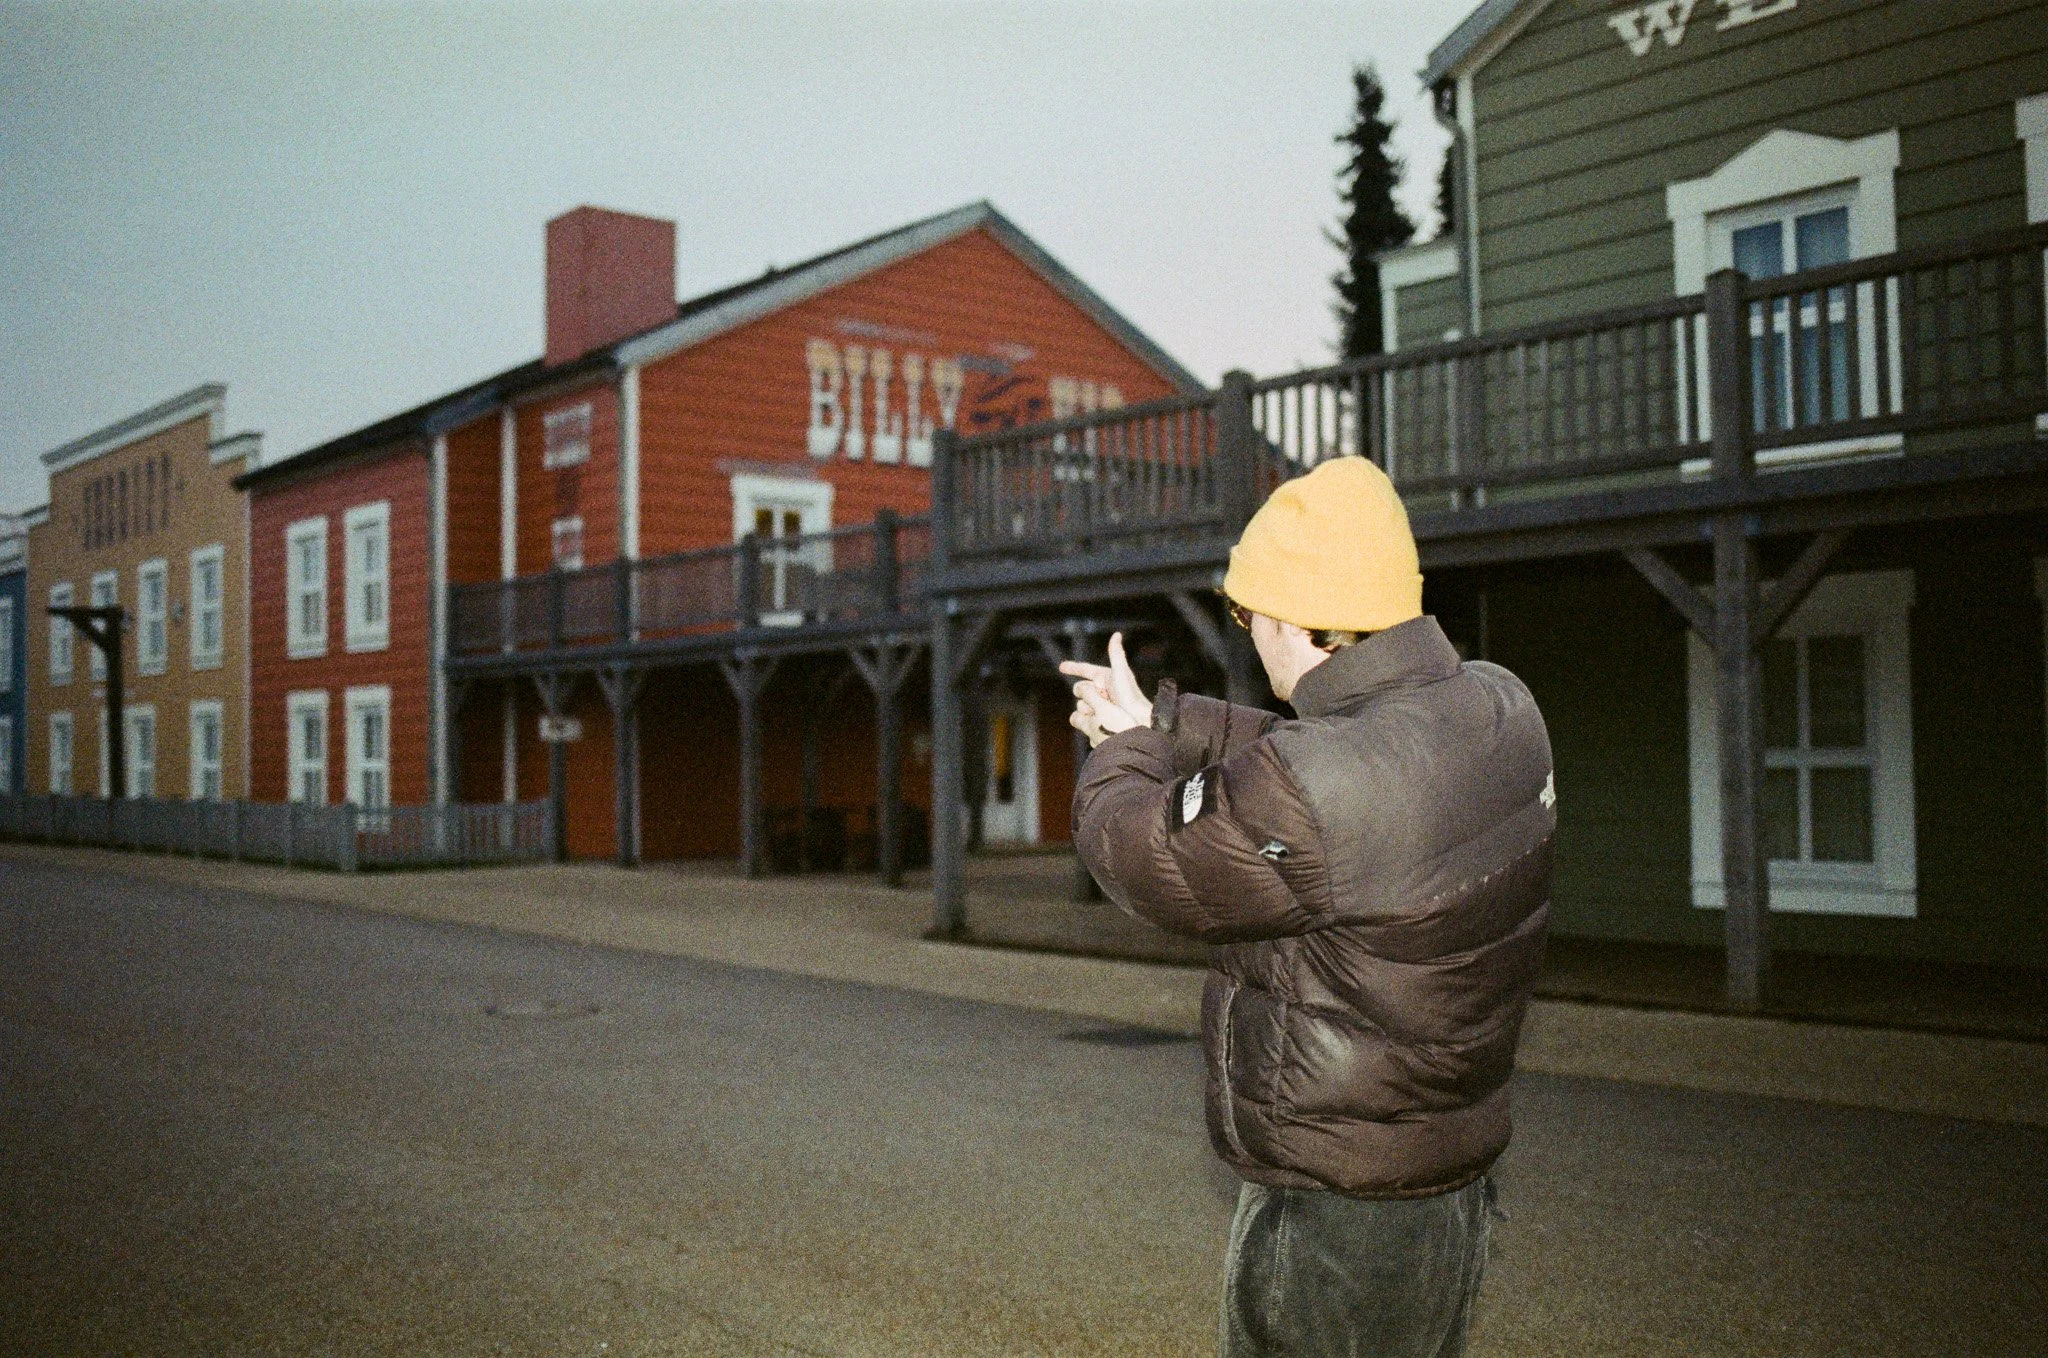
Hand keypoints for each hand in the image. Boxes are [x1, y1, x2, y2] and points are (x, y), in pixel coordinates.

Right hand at [1060, 632, 1151, 747]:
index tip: (1061, 667)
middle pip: (1080, 688)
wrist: (1136, 720)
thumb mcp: (1121, 672)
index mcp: (1106, 677)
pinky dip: (1088, 714)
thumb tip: (1117, 634)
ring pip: (1080, 702)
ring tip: (1105, 705)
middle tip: (1103, 694)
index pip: (1085, 669)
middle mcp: (1102, 689)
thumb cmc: (1130, 695)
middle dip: (1087, 691)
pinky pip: (1083, 714)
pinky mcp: (1097, 716)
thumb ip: (1116, 654)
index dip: (1073, 667)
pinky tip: (1098, 715)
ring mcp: (1099, 703)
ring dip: (1089, 703)